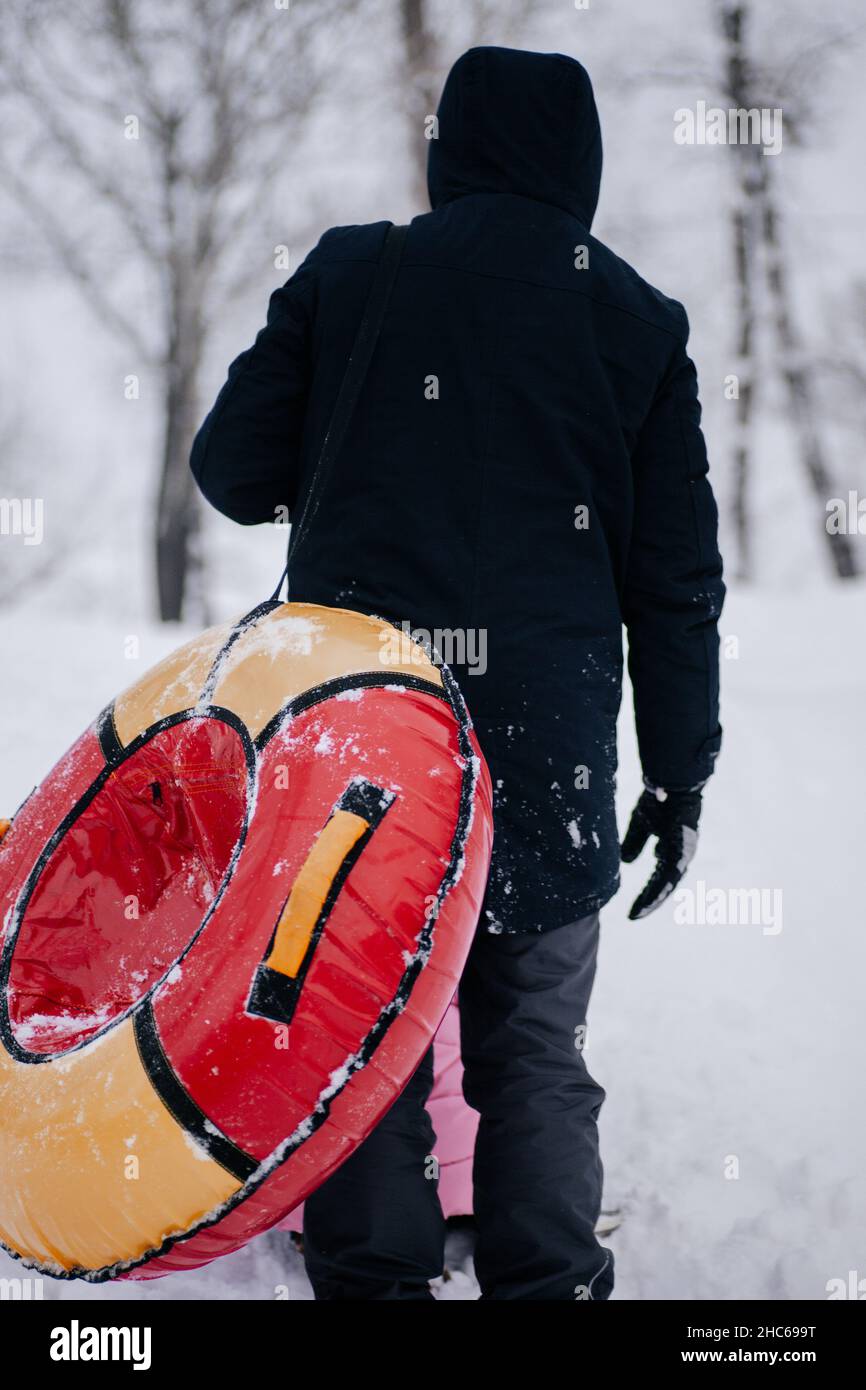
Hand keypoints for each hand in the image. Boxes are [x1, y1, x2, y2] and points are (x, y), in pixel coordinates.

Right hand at [620, 784, 701, 919]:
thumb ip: (635, 842)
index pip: (659, 876)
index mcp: (671, 849)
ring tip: (639, 912)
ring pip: (667, 883)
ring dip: (653, 898)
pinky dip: (659, 888)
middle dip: (649, 900)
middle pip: (664, 884)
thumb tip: (626, 861)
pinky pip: (669, 875)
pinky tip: (649, 898)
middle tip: (634, 915)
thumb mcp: (641, 824)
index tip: (634, 905)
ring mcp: (682, 853)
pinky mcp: (682, 851)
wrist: (671, 784)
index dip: (647, 891)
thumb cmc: (659, 801)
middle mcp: (679, 855)